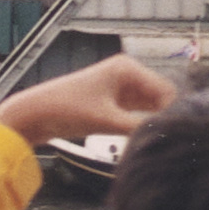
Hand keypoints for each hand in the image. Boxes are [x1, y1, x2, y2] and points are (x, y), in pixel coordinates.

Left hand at [0, 55, 175, 150]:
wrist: (35, 114)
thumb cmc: (66, 109)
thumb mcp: (106, 121)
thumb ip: (138, 128)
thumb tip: (165, 136)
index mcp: (128, 68)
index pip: (165, 90)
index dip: (171, 112)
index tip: (173, 135)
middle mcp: (127, 74)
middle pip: (160, 97)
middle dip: (163, 117)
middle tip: (165, 141)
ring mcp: (121, 88)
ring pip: (150, 107)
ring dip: (152, 122)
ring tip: (156, 142)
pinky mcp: (114, 102)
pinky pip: (137, 113)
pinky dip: (141, 125)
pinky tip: (143, 139)